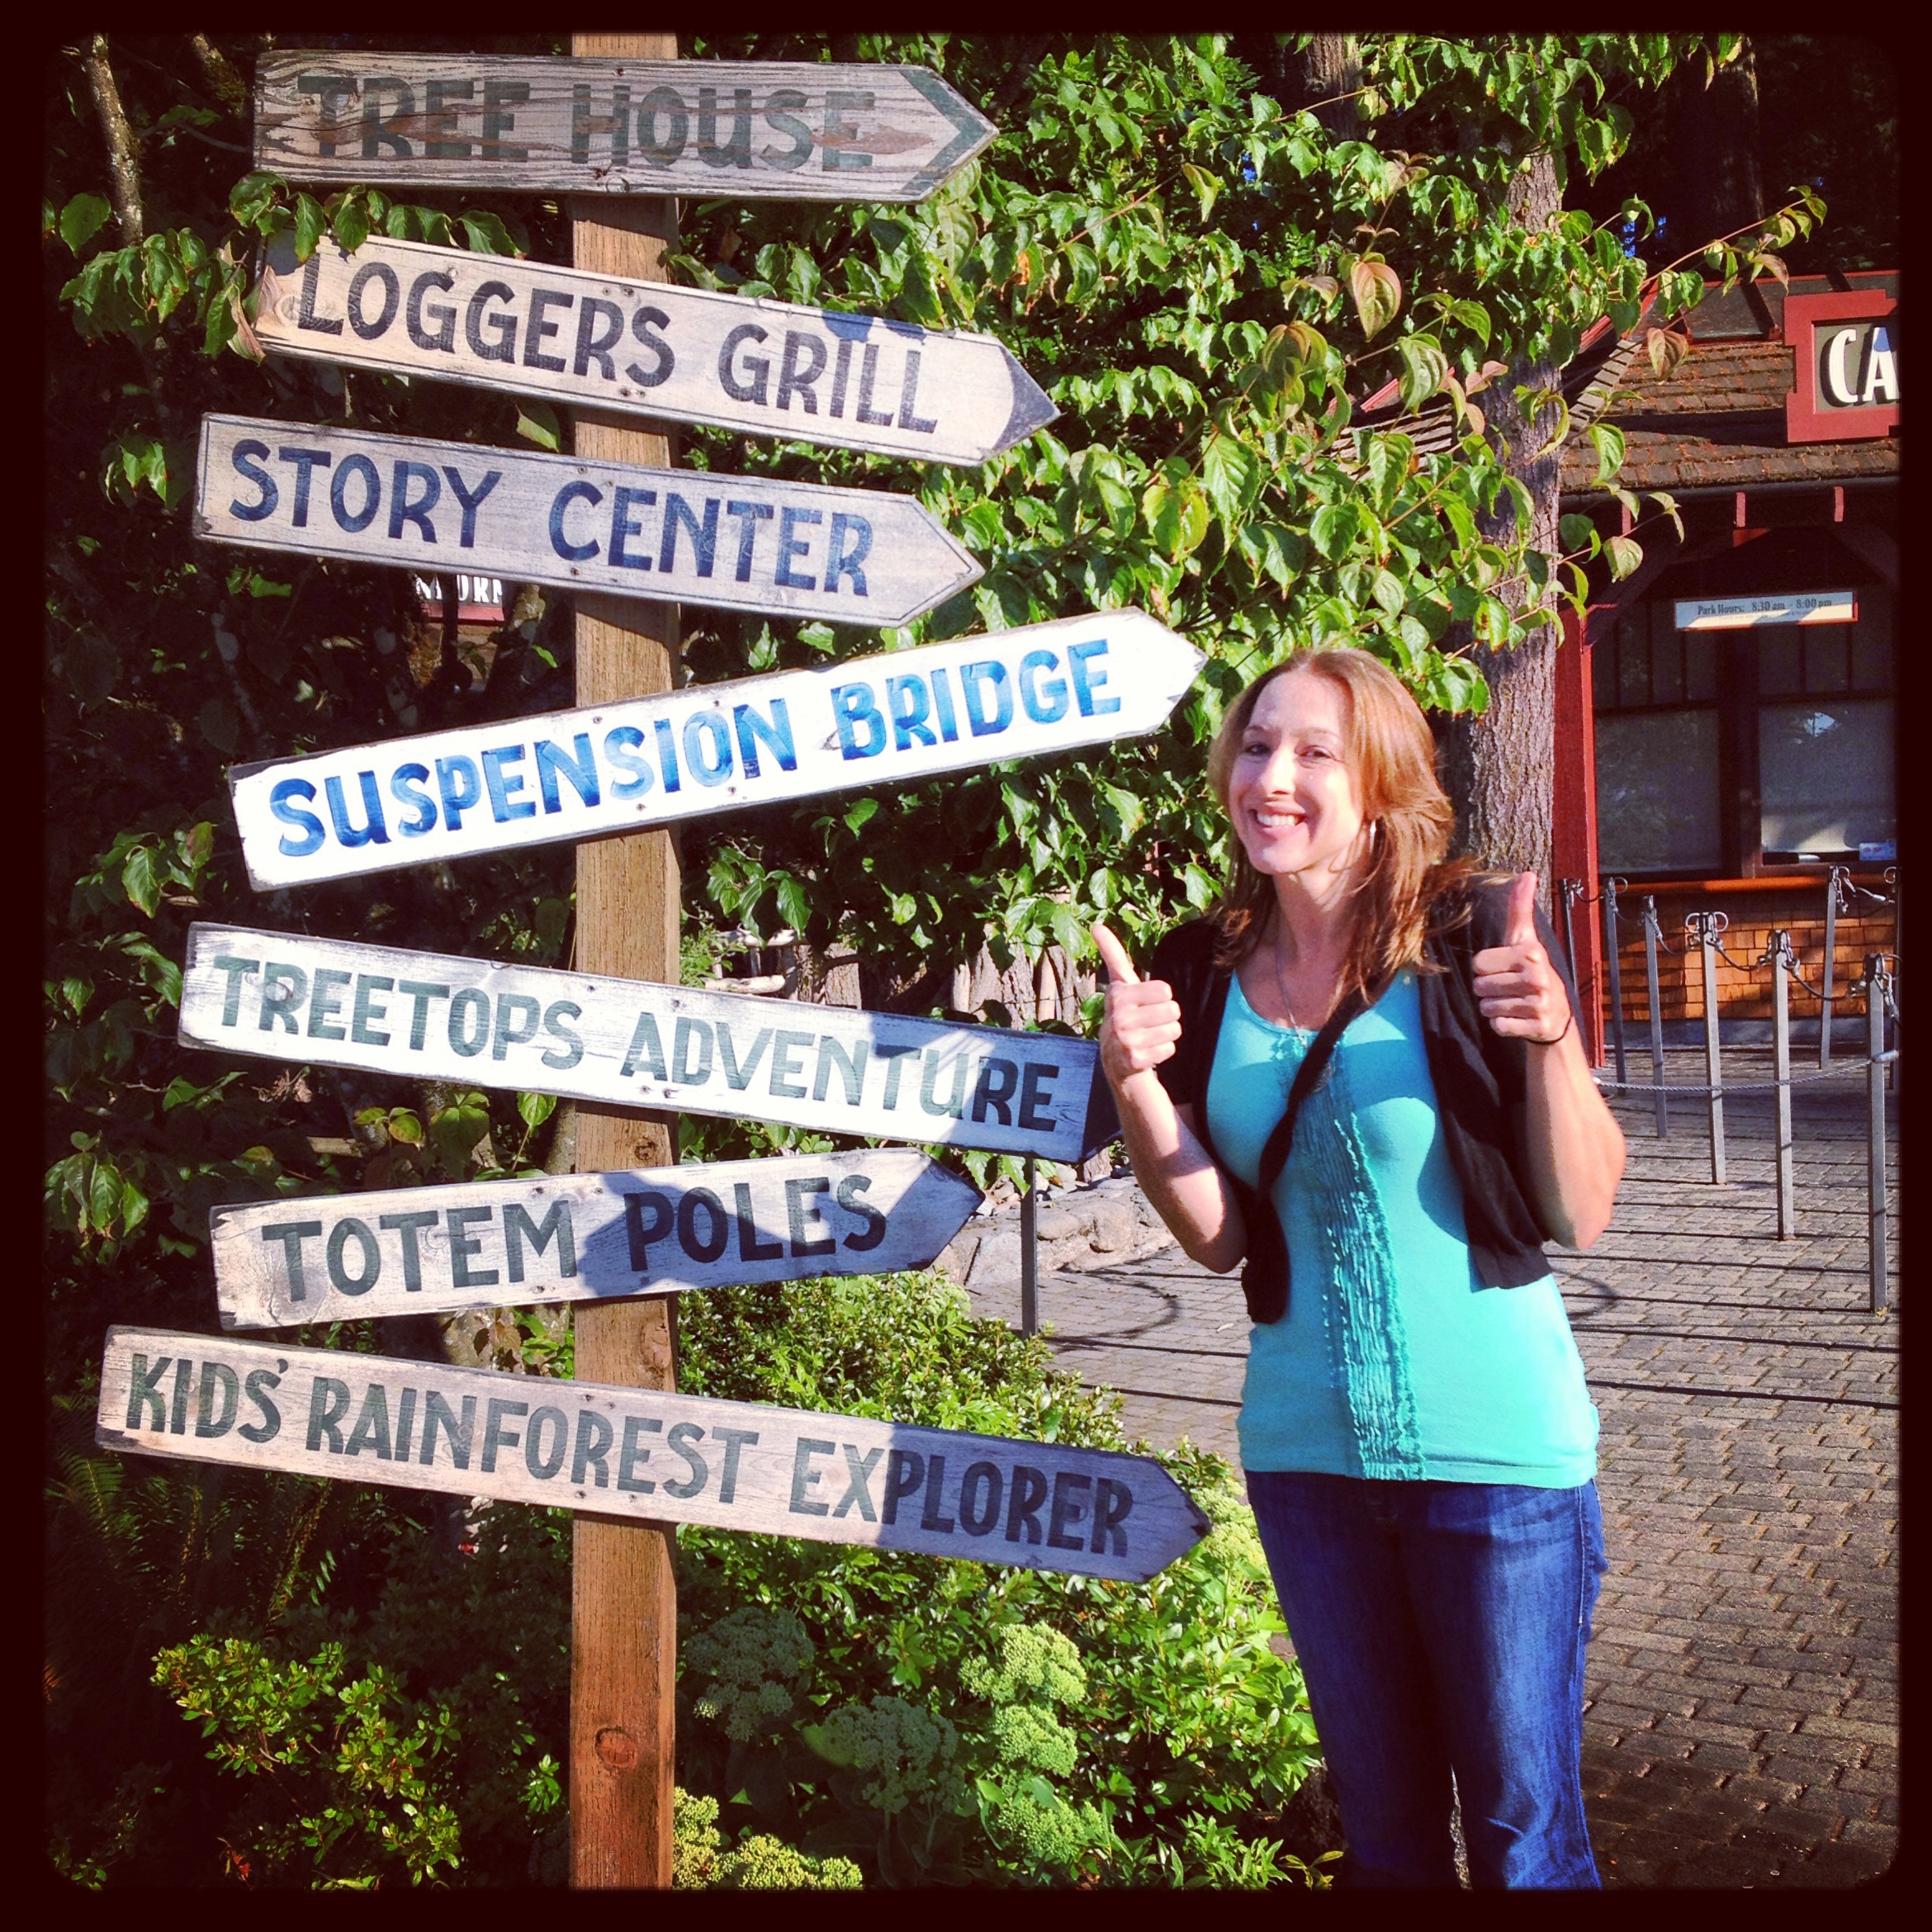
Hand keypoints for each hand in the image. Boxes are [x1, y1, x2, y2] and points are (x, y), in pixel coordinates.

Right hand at [1093, 923, 1182, 1089]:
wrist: (1114, 1059)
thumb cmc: (1124, 1014)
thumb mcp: (1119, 985)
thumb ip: (1112, 954)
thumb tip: (1096, 925)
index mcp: (1118, 995)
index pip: (1166, 990)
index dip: (1160, 998)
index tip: (1144, 1004)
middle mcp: (1119, 1018)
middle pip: (1173, 1010)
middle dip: (1166, 1017)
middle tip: (1149, 1023)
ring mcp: (1126, 1041)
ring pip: (1174, 1030)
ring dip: (1166, 1034)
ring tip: (1149, 1037)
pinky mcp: (1134, 1061)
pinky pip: (1170, 1049)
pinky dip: (1163, 1051)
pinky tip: (1148, 1052)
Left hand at [1472, 872, 1572, 1045]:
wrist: (1556, 1016)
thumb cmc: (1532, 971)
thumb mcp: (1525, 940)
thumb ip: (1520, 909)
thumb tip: (1527, 873)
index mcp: (1532, 953)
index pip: (1478, 963)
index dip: (1486, 969)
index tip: (1505, 969)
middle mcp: (1538, 976)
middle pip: (1479, 986)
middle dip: (1488, 990)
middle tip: (1510, 989)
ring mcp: (1540, 1003)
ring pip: (1487, 1008)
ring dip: (1494, 1008)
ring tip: (1514, 1003)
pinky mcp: (1537, 1026)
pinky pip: (1498, 1026)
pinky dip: (1503, 1025)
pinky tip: (1519, 1019)